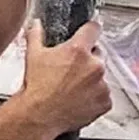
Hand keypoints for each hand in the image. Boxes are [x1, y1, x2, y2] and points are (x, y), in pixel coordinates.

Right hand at [16, 20, 109, 138]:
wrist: (39, 115)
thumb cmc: (37, 87)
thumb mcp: (33, 55)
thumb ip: (36, 35)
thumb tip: (37, 24)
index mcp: (78, 50)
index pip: (93, 29)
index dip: (90, 29)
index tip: (89, 32)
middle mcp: (94, 66)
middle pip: (98, 54)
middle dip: (88, 59)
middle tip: (72, 69)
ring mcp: (101, 85)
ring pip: (101, 76)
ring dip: (92, 79)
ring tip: (73, 87)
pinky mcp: (105, 102)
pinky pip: (104, 95)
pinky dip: (95, 96)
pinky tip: (80, 98)